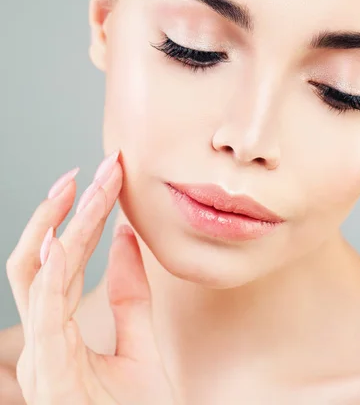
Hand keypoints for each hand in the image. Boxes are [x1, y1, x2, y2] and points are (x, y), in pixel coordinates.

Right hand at [6, 153, 178, 404]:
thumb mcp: (142, 341)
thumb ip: (132, 294)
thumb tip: (129, 240)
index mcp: (62, 331)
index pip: (62, 262)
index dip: (76, 219)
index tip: (103, 181)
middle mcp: (45, 339)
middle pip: (40, 260)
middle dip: (61, 211)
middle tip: (90, 170)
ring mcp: (42, 354)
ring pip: (37, 275)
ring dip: (61, 225)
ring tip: (83, 186)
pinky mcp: (51, 369)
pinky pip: (45, 310)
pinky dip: (51, 269)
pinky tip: (61, 235)